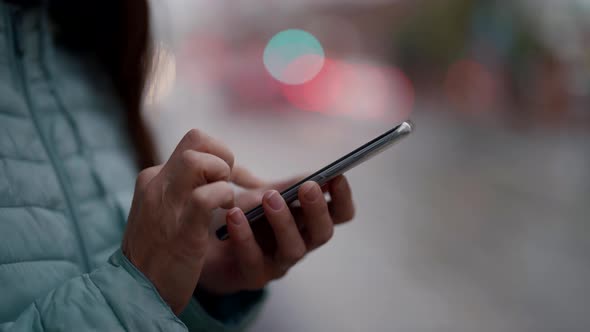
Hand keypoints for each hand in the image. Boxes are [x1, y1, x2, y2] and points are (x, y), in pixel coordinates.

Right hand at [122, 129, 235, 313]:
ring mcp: (166, 204)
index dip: (219, 154)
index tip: (229, 177)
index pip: (192, 143)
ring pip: (198, 160)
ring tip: (226, 199)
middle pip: (196, 140)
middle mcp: (156, 184)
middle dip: (223, 156)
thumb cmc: (156, 253)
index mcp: (152, 178)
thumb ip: (181, 189)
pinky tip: (226, 213)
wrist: (135, 292)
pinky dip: (224, 197)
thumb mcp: (162, 211)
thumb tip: (214, 174)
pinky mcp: (181, 229)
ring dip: (223, 175)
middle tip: (228, 184)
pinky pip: (206, 197)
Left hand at [197, 167, 354, 294]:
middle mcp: (300, 244)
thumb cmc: (244, 213)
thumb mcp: (268, 193)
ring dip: (284, 221)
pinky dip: (244, 235)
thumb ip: (290, 186)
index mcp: (309, 222)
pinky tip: (235, 214)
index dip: (343, 198)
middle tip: (308, 187)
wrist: (208, 238)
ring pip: (293, 249)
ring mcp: (279, 263)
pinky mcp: (253, 276)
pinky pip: (253, 259)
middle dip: (317, 209)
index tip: (337, 176)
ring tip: (270, 197)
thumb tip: (316, 175)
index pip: (340, 214)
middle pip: (323, 233)